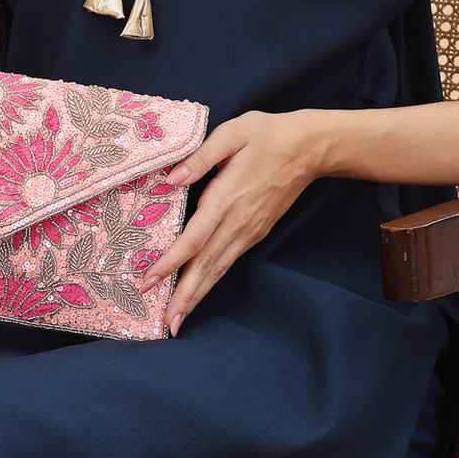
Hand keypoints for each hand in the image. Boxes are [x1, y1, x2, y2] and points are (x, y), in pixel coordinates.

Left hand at [135, 109, 324, 334]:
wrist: (309, 149)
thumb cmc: (267, 136)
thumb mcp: (232, 134)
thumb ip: (200, 158)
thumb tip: (170, 180)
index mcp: (227, 198)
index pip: (194, 238)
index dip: (171, 262)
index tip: (149, 281)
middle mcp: (237, 223)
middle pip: (206, 265)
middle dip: (184, 296)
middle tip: (164, 323)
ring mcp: (249, 231)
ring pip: (218, 269)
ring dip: (197, 295)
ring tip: (177, 319)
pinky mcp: (255, 233)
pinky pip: (228, 262)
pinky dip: (211, 281)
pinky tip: (199, 291)